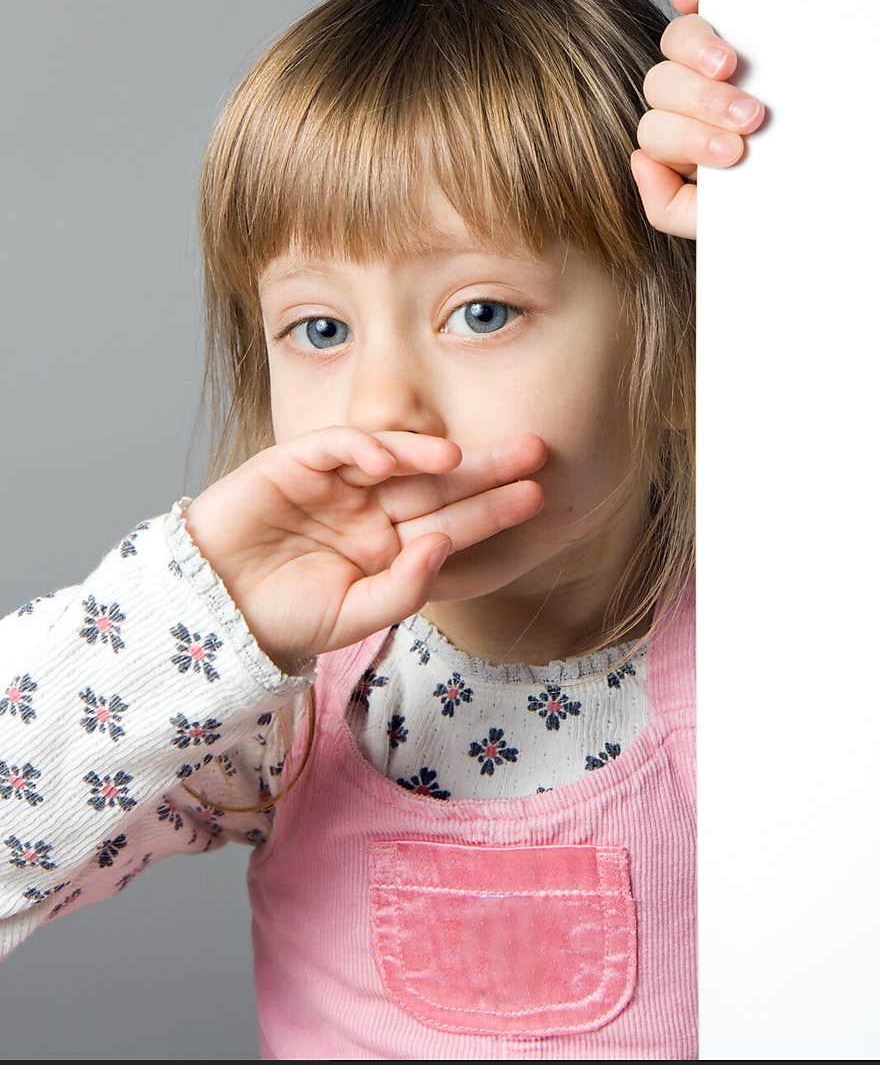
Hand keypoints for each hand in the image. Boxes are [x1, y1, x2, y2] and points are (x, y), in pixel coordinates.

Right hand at [182, 428, 547, 669]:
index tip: (536, 497)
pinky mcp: (295, 463)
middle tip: (534, 450)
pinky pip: (334, 447)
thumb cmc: (284, 618)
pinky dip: (361, 447)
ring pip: (392, 458)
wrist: (214, 611)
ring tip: (461, 458)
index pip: (451, 522)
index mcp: (391, 546)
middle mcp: (371, 509)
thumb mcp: (354, 618)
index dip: (492, 509)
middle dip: (484, 468)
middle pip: (436, 483)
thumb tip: (444, 546)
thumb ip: (403, 588)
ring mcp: (336, 483)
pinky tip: (389, 456)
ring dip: (426, 454)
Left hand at [630, 0, 765, 239]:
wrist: (821, 175)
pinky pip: (696, 2)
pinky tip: (694, 3)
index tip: (733, 151)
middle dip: (704, 104)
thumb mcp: (715, 220)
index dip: (687, 139)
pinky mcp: (730, 24)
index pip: (657, 132)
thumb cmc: (769, 196)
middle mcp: (685, 98)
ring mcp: (706, 59)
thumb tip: (638, 162)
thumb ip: (668, 206)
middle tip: (750, 118)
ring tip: (732, 68)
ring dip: (698, 55)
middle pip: (662, 87)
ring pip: (674, 44)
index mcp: (680, 140)